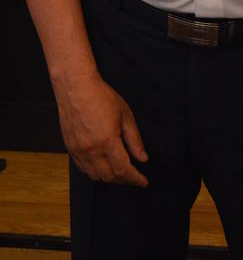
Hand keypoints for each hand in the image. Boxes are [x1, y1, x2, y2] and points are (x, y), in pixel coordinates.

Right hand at [54, 71, 148, 185]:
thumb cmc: (101, 96)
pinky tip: (103, 167)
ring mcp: (78, 151)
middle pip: (110, 177)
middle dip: (124, 180)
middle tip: (134, 177)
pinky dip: (95, 172)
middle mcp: (91, 150)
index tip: (143, 182)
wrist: (76, 88)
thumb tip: (142, 158)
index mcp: (107, 141)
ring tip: (120, 173)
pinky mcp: (70, 149)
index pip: (124, 169)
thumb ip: (134, 139)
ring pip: (95, 176)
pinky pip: (83, 169)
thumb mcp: (125, 115)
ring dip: (110, 178)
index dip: (135, 179)